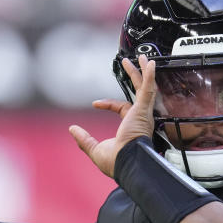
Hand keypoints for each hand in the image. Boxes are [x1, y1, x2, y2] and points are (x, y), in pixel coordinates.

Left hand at [69, 54, 157, 177]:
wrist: (127, 164)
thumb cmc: (117, 162)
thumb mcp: (95, 150)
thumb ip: (84, 139)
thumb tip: (72, 129)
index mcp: (132, 127)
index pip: (122, 108)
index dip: (108, 103)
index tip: (95, 103)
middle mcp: (140, 119)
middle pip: (139, 93)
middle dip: (135, 78)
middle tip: (132, 63)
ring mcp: (143, 114)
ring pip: (146, 87)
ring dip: (144, 72)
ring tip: (143, 58)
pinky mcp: (143, 110)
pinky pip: (148, 90)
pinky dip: (150, 76)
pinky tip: (150, 64)